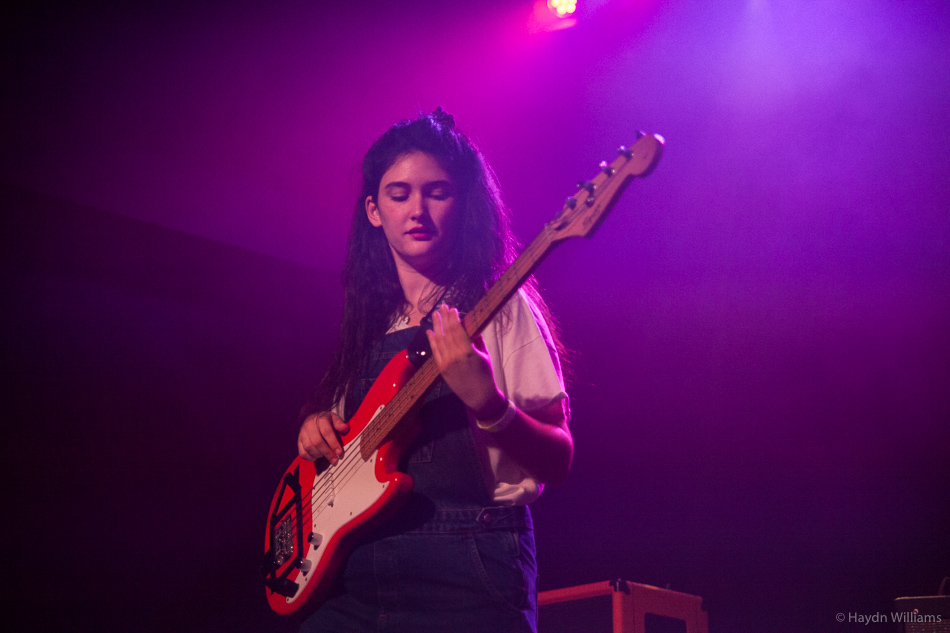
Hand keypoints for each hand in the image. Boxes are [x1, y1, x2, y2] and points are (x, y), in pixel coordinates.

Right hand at [298, 411, 349, 463]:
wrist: (313, 418)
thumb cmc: (326, 420)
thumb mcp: (334, 417)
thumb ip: (339, 422)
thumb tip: (344, 428)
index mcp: (320, 419)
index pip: (326, 432)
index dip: (333, 443)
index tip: (339, 452)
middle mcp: (309, 425)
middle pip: (317, 442)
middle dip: (327, 452)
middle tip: (334, 459)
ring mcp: (302, 433)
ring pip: (309, 447)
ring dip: (319, 455)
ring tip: (327, 456)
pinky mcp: (298, 440)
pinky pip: (302, 452)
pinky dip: (310, 457)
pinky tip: (317, 457)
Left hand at [426, 304, 505, 418]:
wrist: (479, 396)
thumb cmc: (486, 374)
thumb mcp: (485, 355)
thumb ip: (477, 339)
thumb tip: (470, 325)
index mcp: (468, 352)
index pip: (457, 330)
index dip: (453, 318)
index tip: (452, 308)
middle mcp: (454, 356)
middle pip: (446, 333)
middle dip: (444, 318)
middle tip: (442, 306)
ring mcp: (446, 363)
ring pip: (439, 341)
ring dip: (436, 326)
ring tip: (435, 315)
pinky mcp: (441, 369)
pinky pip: (434, 352)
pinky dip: (431, 341)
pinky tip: (429, 331)